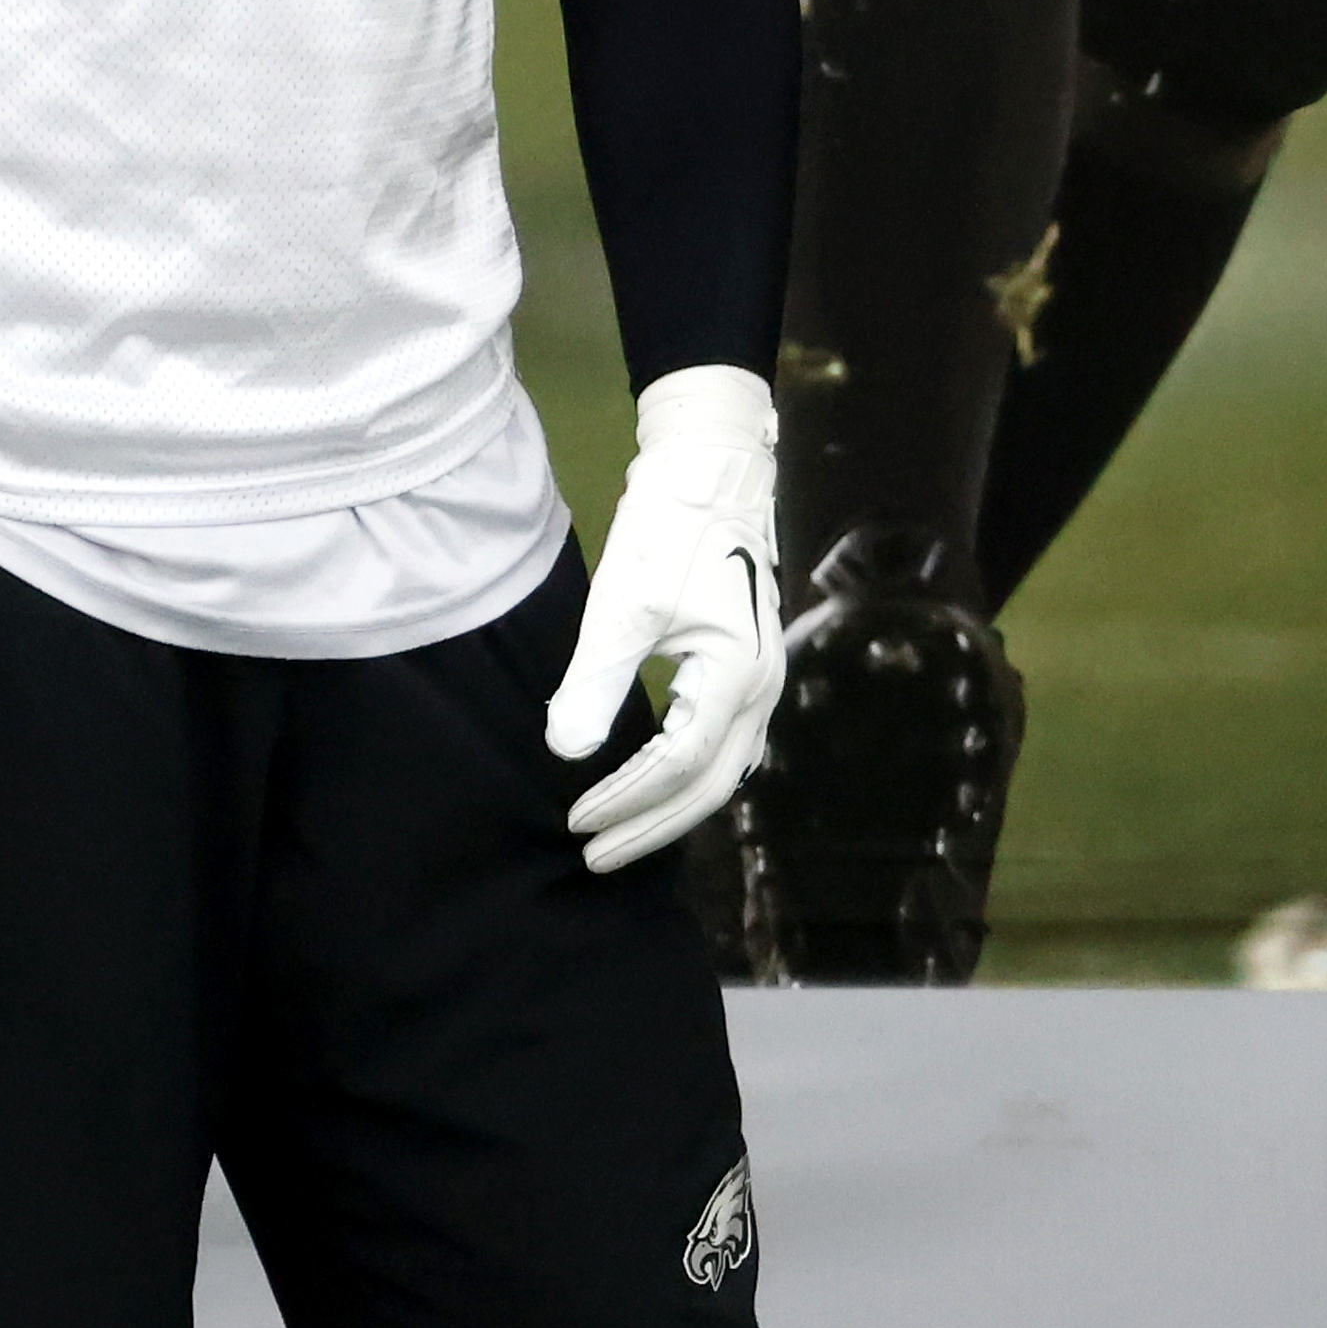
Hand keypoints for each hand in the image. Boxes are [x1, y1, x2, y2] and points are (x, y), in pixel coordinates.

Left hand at [545, 363, 782, 871]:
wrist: (710, 472)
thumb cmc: (667, 531)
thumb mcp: (622, 605)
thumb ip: (596, 682)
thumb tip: (564, 752)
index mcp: (738, 679)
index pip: (680, 767)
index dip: (626, 800)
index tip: (575, 821)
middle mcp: (762, 691)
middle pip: (710, 786)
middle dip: (651, 825)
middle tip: (593, 855)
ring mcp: (761, 683)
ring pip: (721, 771)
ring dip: (669, 807)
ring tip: (614, 831)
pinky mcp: (745, 670)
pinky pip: (720, 745)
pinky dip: (684, 777)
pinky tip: (646, 785)